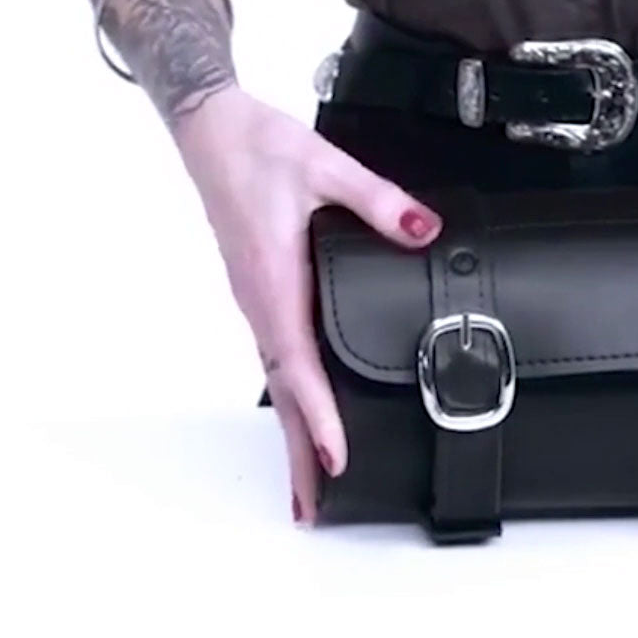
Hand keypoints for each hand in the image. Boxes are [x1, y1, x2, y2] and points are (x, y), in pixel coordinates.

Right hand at [171, 85, 443, 523]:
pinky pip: (280, 356)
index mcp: (274, 280)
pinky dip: (294, 396)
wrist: (212, 128)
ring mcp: (260, 301)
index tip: (336, 457)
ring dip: (294, 431)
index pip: (298, 362)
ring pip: (280, 379)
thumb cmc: (259, 146)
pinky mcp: (265, 293)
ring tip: (310, 484)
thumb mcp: (326, 166)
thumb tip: (425, 229)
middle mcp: (261, 301)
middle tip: (312, 509)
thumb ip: (378, 201)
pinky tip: (308, 415)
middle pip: (284, 392)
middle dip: (298, 452)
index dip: (320, 414)